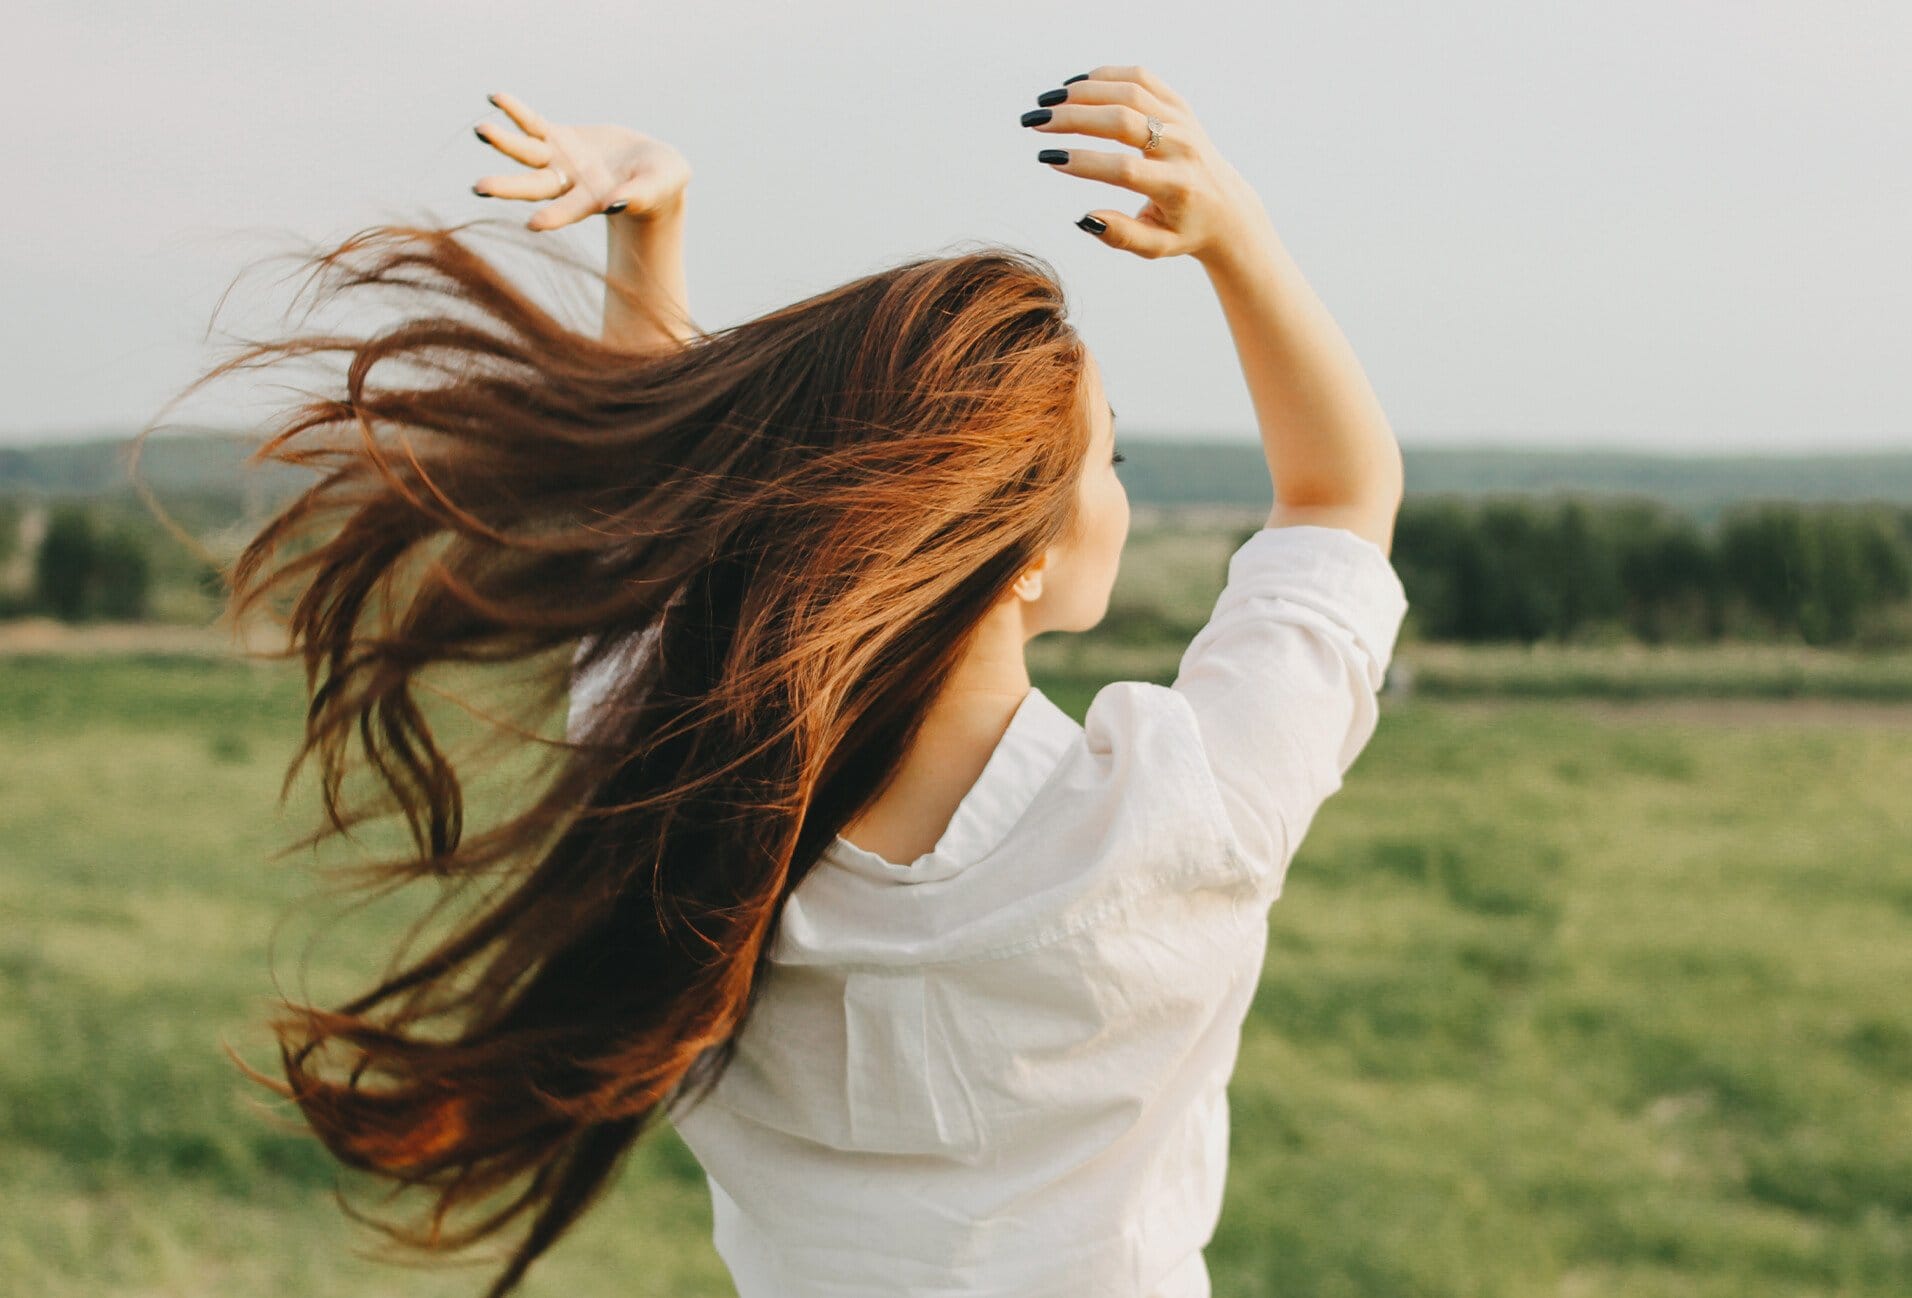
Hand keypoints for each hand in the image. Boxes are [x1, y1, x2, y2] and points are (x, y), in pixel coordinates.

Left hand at [472, 91, 690, 231]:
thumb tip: (617, 203)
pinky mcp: (558, 139)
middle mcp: (569, 184)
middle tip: (479, 188)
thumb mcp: (659, 186)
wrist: (651, 168)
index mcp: (593, 201)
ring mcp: (560, 161)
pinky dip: (515, 112)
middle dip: (507, 187)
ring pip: (526, 153)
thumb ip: (639, 195)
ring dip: (503, 142)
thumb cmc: (662, 183)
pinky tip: (495, 98)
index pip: (570, 210)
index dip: (555, 217)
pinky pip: (532, 124)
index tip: (534, 224)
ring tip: (480, 129)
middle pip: (534, 186)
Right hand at [1021, 65, 1270, 263]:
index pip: (1124, 169)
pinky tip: (1074, 87)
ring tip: (1047, 104)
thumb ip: (1121, 236)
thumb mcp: (1155, 247)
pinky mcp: (1179, 105)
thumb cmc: (1183, 230)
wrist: (1226, 207)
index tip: (1048, 158)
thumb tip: (1084, 219)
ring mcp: (1182, 121)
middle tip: (1036, 125)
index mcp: (1176, 186)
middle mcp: (1182, 147)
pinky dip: (1104, 77)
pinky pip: (1139, 78)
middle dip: (1073, 119)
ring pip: (1128, 92)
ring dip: (1082, 93)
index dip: (1085, 162)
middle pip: (1122, 121)